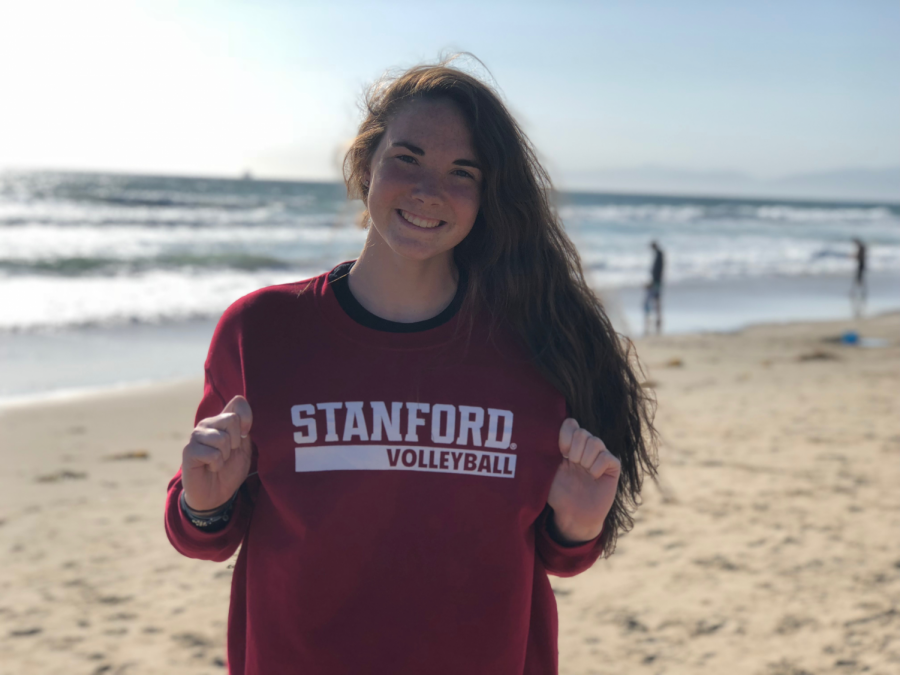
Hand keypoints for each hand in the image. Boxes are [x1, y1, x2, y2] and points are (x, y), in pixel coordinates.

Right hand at [181, 395, 253, 511]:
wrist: (215, 494)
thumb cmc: (230, 470)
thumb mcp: (244, 449)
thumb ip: (245, 431)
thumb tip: (242, 417)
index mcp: (223, 420)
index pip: (238, 402)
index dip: (247, 416)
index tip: (245, 433)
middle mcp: (208, 424)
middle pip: (232, 419)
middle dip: (236, 442)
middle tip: (228, 454)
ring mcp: (196, 436)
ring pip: (222, 438)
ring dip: (225, 456)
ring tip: (218, 461)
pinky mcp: (188, 451)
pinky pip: (212, 454)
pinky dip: (217, 465)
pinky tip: (210, 468)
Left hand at [546, 418, 620, 543]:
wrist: (573, 515)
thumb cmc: (559, 494)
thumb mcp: (547, 470)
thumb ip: (546, 452)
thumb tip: (541, 435)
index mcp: (570, 445)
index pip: (571, 424)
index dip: (566, 435)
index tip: (561, 453)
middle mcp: (586, 448)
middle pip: (583, 432)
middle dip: (575, 450)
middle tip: (573, 464)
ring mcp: (600, 457)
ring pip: (595, 442)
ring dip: (586, 459)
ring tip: (583, 471)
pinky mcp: (612, 467)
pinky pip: (607, 457)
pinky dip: (598, 466)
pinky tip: (594, 477)